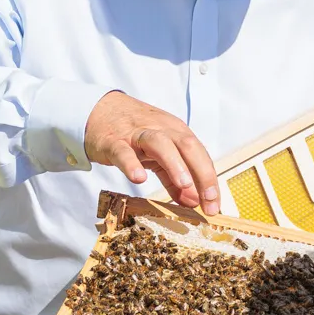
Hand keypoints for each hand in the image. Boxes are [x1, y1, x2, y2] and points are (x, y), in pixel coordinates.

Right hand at [85, 91, 219, 213]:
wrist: (99, 109)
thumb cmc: (133, 133)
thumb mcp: (157, 153)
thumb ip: (173, 178)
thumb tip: (193, 201)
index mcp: (175, 132)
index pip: (199, 155)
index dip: (209, 180)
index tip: (214, 205)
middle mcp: (161, 129)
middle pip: (187, 146)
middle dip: (202, 174)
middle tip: (208, 200)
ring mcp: (137, 134)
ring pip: (160, 143)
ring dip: (175, 164)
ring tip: (184, 184)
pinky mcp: (114, 141)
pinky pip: (124, 152)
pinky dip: (131, 164)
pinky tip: (139, 178)